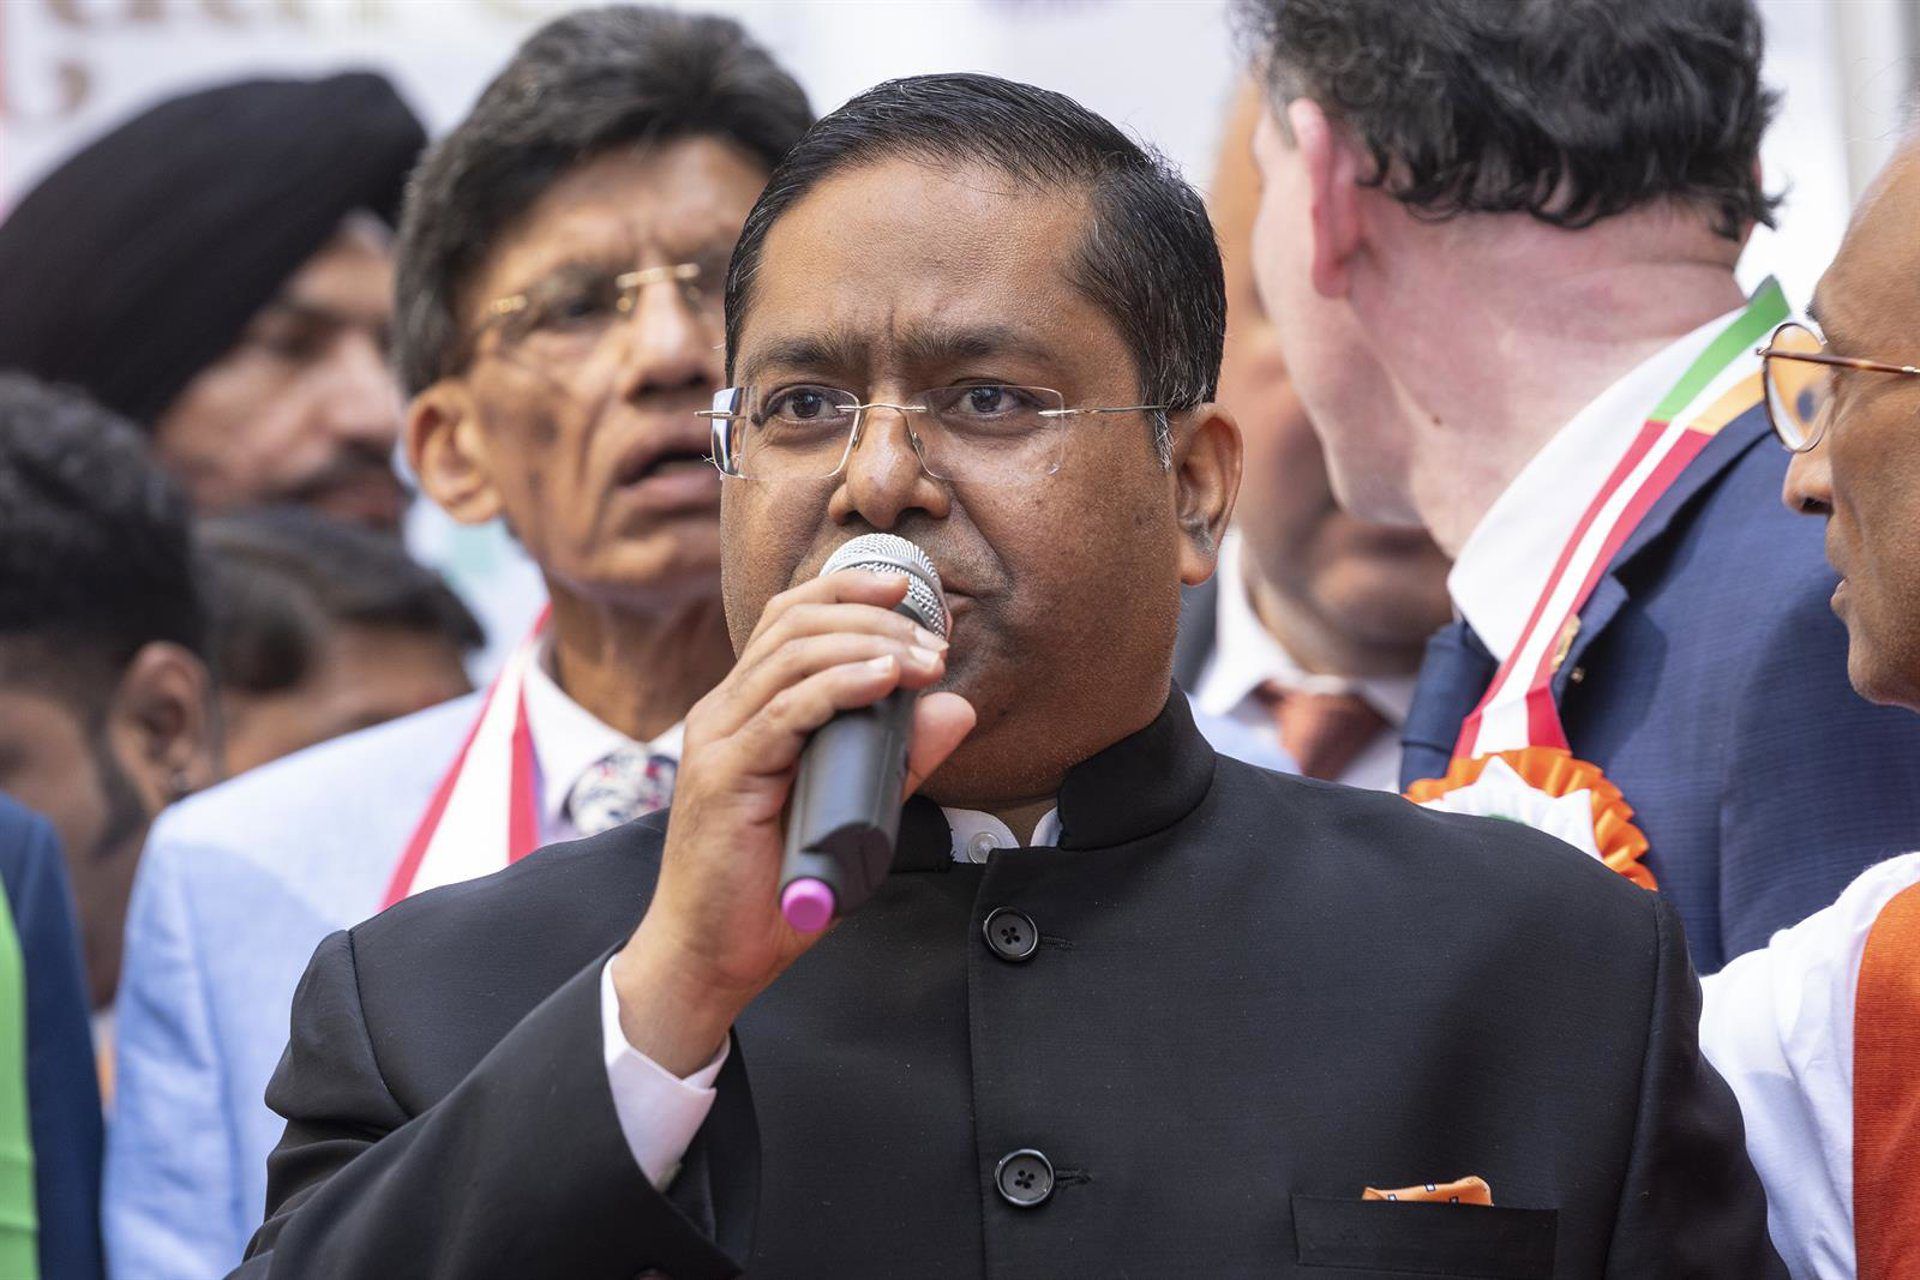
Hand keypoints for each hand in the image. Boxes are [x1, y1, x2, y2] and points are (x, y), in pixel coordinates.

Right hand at [611, 569, 975, 1074]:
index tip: (914, 593)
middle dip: (872, 614)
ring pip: (792, 654)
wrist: (710, 956)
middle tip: (934, 641)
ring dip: (869, 644)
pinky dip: (840, 686)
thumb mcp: (855, 812)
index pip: (791, 618)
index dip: (849, 589)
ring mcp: (719, 739)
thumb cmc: (774, 889)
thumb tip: (955, 710)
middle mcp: (724, 711)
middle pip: (794, 621)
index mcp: (746, 710)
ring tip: (924, 660)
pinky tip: (886, 680)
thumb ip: (900, 761)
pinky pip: (785, 712)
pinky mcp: (724, 775)